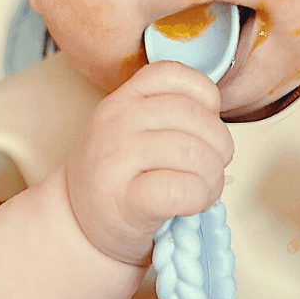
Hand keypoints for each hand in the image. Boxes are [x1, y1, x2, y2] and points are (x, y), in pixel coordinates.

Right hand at [65, 61, 234, 265]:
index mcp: (123, 99)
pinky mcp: (127, 200)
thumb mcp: (132, 130)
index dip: (205, 98)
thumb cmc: (119, 178)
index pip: (174, 74)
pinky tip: (193, 204)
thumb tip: (215, 118)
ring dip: (213, 176)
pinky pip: (182, 189)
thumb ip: (166, 114)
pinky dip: (200, 197)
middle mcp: (117, 121)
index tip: (206, 124)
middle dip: (220, 146)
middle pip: (195, 118)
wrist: (79, 223)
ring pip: (193, 153)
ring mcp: (118, 159)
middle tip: (215, 168)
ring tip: (206, 189)